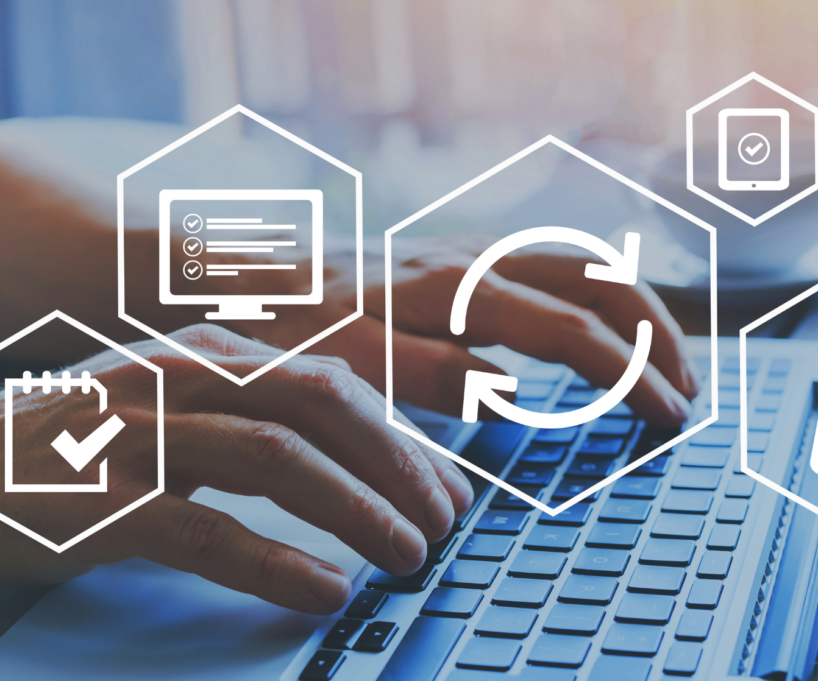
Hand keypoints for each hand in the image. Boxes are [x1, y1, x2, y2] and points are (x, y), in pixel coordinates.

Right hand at [0, 325, 473, 614]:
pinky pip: (203, 528)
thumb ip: (266, 427)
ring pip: (276, 457)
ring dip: (358, 510)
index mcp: (214, 353)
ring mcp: (138, 431)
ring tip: (409, 555)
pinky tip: (326, 589)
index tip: (452, 489)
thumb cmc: (91, 450)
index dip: (406, 439)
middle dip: (400, 464)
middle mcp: (184, 376)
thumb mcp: (189, 419)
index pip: (336, 384)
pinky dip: (276, 561)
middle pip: (321, 404)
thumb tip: (366, 468)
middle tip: (447, 522)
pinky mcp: (96, 499)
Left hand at [232, 240, 699, 426]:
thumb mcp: (350, 362)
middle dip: (655, 334)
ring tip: (664, 366)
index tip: (666, 416)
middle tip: (686, 391)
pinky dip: (598, 303)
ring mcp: (476, 255)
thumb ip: (432, 376)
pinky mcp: (467, 263)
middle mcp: (477, 260)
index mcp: (455, 289)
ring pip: (584, 266)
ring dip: (635, 314)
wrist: (252, 271)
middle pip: (599, 280)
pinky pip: (554, 269)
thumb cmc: (294, 324)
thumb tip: (514, 394)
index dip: (629, 373)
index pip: (573, 327)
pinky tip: (602, 338)